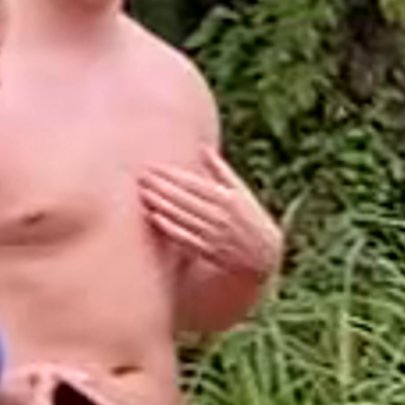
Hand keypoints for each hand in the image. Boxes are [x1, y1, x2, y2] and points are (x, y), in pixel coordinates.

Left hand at [138, 153, 276, 290]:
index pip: (192, 183)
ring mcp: (214, 234)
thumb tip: (204, 148)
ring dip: (160, 204)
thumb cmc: (250, 218)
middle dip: (160, 186)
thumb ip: (221, 171)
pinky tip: (155, 217)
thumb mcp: (242, 192)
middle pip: (183, 198)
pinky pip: (184, 237)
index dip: (170, 175)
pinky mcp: (208, 251)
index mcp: (228, 198)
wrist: (263, 255)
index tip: (152, 167)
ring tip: (143, 193)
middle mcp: (220, 215)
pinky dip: (169, 227)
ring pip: (181, 216)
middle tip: (140, 177)